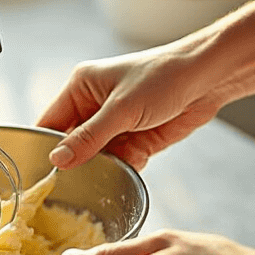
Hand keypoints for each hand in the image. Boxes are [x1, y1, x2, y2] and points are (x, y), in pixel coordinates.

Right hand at [38, 45, 229, 170]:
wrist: (209, 79)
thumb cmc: (163, 77)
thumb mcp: (122, 109)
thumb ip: (89, 137)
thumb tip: (58, 159)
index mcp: (81, 87)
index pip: (51, 124)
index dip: (47, 148)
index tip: (45, 174)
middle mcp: (94, 105)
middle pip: (74, 144)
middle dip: (81, 160)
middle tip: (83, 177)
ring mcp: (116, 123)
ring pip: (98, 156)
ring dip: (108, 164)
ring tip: (120, 161)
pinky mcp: (136, 137)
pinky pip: (121, 160)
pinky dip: (128, 164)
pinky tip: (141, 156)